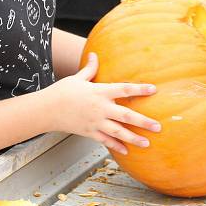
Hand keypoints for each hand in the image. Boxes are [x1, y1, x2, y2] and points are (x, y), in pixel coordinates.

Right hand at [43, 53, 160, 154]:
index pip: (124, 89)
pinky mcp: (89, 132)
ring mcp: (95, 122)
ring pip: (118, 132)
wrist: (47, 109)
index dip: (140, 89)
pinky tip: (127, 151)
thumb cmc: (62, 91)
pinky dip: (116, 146)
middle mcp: (100, 108)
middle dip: (143, 121)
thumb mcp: (77, 78)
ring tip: (147, 143)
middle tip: (158, 126)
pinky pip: (105, 141)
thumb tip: (94, 54)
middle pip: (126, 115)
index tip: (154, 90)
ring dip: (134, 138)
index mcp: (100, 92)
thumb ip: (89, 68)